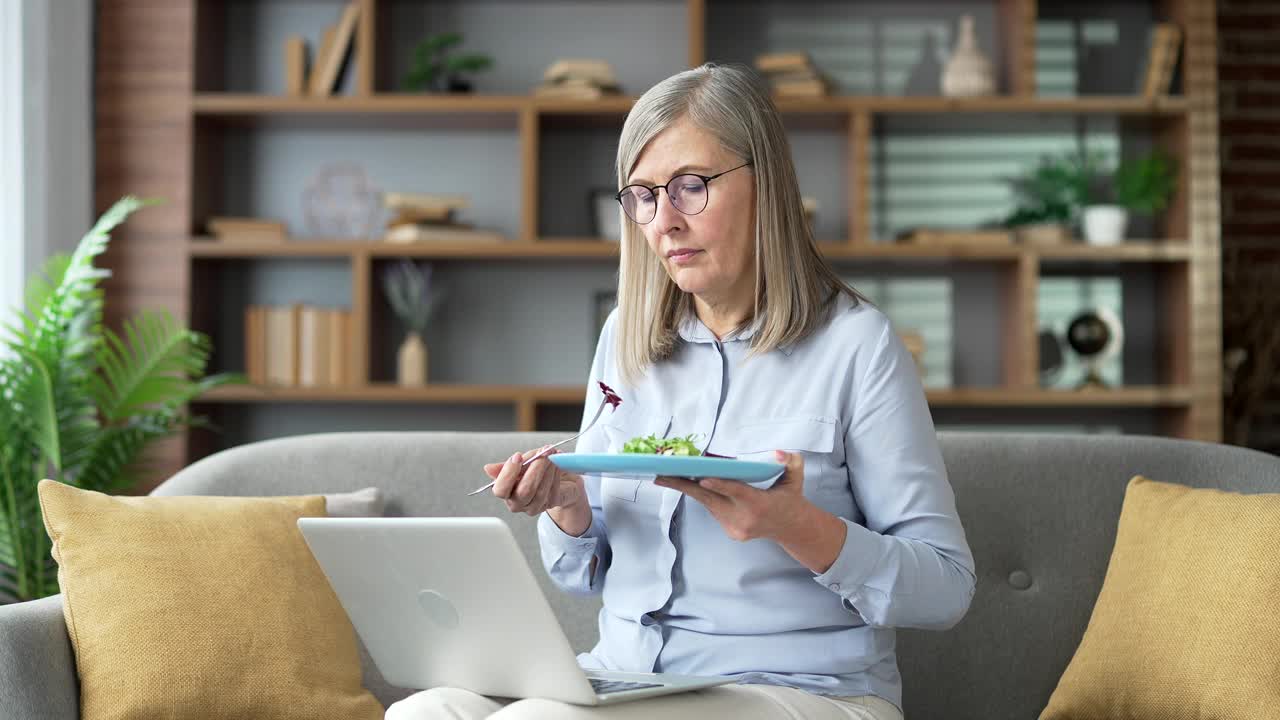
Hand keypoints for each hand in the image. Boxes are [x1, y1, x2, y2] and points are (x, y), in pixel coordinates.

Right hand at [482, 446, 587, 520]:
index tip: (517, 456)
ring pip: (540, 491)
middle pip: (524, 491)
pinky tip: (557, 463)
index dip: (508, 474)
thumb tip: (488, 468)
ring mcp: (535, 506)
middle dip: (535, 469)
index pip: (500, 490)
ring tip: (551, 454)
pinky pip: (553, 490)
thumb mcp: (522, 462)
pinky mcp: (551, 504)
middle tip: (542, 452)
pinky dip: (555, 473)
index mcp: (507, 492)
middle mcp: (518, 502)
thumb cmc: (537, 468)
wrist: (561, 476)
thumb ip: (508, 465)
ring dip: (547, 469)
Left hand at [655, 450, 809, 541]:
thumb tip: (779, 454)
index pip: (737, 493)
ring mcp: (735, 528)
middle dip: (684, 486)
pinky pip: (712, 508)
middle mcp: (744, 519)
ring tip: (665, 475)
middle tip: (661, 475)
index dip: (720, 485)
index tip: (702, 479)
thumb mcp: (795, 479)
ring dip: (688, 489)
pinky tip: (688, 483)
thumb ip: (791, 464)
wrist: (791, 528)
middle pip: (711, 500)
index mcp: (760, 505)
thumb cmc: (791, 499)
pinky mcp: (729, 531)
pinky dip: (702, 495)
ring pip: (708, 504)